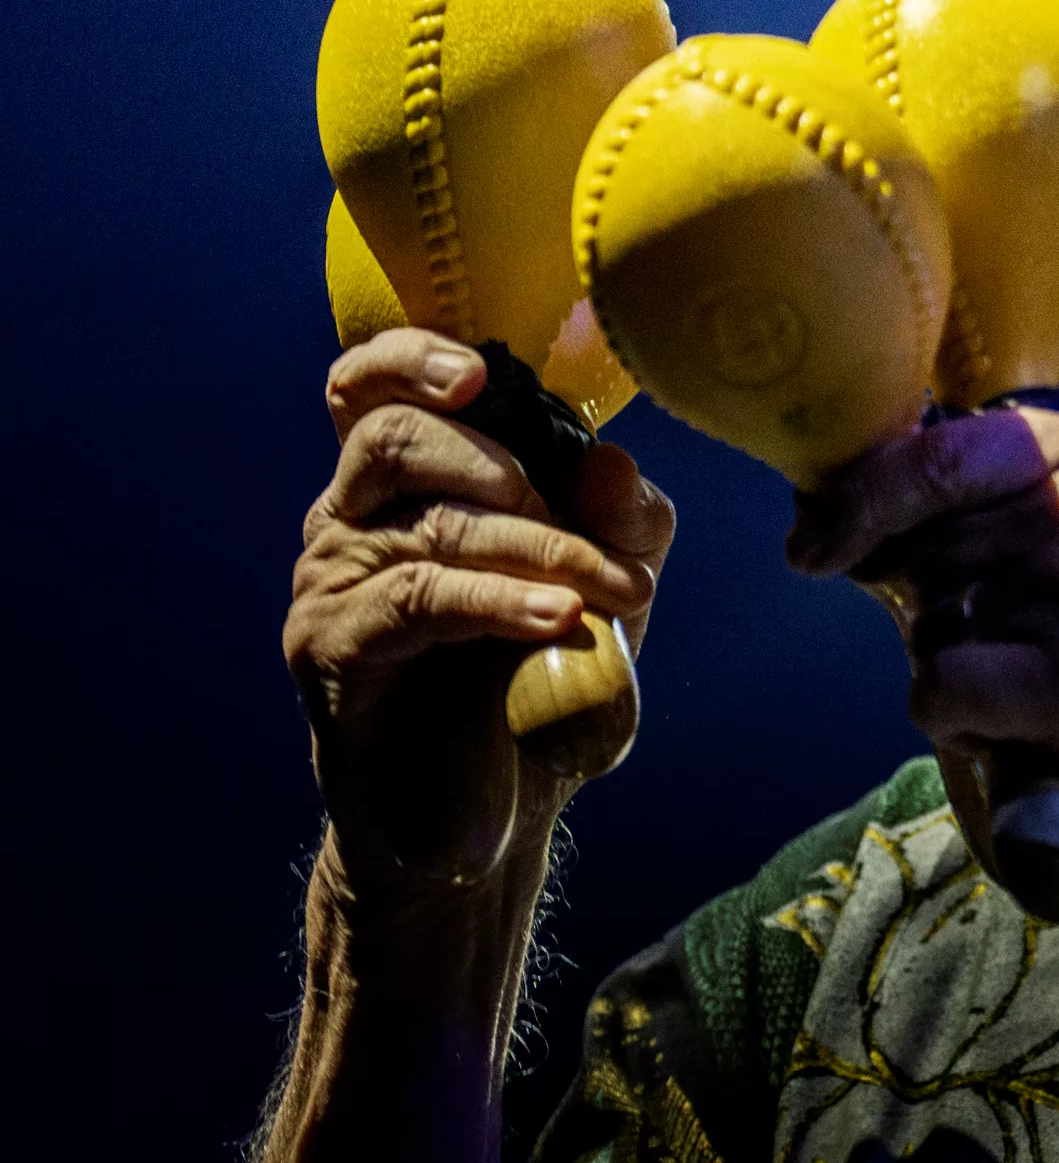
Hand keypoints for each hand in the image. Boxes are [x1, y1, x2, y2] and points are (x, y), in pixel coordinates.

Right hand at [284, 328, 673, 888]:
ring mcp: (331, 581)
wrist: (489, 802)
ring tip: (597, 588)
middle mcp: (352, 517)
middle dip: (496, 464)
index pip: (368, 386)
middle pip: (390, 437)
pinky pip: (417, 600)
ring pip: (425, 523)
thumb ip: (624, 520)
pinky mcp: (330, 648)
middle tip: (564, 513)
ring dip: (530, 545)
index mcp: (406, 482)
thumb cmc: (541, 672)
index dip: (411, 360)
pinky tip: (556, 617)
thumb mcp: (610, 584)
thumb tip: (613, 461)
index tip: (478, 376)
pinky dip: (498, 600)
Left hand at [788, 408, 1058, 919]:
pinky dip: (956, 724)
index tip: (814, 543)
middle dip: (933, 610)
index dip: (861, 499)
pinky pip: (941, 687)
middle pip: (928, 546)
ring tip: (1037, 695)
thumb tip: (844, 513)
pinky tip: (1019, 733)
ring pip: (931, 622)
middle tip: (1009, 655)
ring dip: (955, 672)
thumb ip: (1002, 513)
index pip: (939, 451)